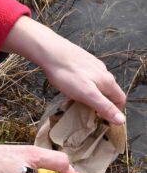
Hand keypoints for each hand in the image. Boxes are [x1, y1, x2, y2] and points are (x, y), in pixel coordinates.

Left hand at [2, 16, 125, 124]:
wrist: (51, 52)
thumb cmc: (67, 74)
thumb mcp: (86, 94)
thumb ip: (104, 106)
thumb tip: (121, 120)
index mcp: (107, 81)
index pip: (120, 99)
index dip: (116, 111)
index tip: (104, 120)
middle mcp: (103, 71)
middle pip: (110, 91)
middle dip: (104, 103)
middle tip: (90, 112)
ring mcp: (92, 64)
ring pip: (99, 83)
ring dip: (94, 93)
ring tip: (81, 101)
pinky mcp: (82, 60)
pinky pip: (88, 76)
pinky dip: (85, 84)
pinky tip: (73, 86)